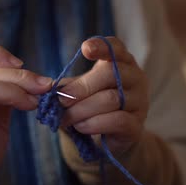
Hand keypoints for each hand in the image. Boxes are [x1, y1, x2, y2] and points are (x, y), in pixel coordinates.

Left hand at [59, 37, 148, 155]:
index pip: (116, 47)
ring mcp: (140, 102)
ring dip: (82, 110)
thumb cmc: (92, 107)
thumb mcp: (78, 92)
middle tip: (61, 101)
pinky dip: (94, 124)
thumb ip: (65, 86)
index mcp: (121, 62)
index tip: (85, 49)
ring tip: (66, 119)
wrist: (110, 138)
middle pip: (111, 73)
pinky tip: (81, 127)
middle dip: (81, 88)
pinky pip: (117, 120)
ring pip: (111, 99)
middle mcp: (136, 78)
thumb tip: (45, 88)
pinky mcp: (137, 125)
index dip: (102, 46)